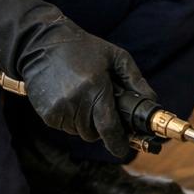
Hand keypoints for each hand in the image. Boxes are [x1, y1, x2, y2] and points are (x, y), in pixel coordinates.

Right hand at [18, 21, 154, 157]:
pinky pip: (65, 127)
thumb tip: (152, 102)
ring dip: (85, 122)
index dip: (118, 143)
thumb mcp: (116, 56)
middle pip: (94, 133)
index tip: (124, 149)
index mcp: (95, 88)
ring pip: (79, 132)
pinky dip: (70, 119)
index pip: (109, 128)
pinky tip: (68, 98)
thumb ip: (136, 80)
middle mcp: (76, 101)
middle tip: (100, 106)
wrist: (42, 43)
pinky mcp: (47, 113)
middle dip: (101, 127)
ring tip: (82, 98)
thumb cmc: (84, 48)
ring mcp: (59, 108)